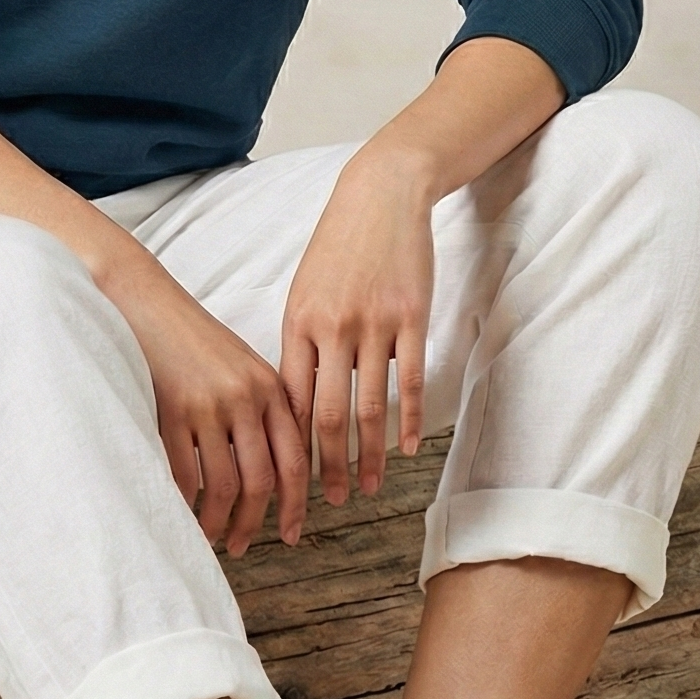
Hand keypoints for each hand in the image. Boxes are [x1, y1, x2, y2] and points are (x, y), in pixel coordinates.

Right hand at [104, 250, 311, 553]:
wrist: (145, 303)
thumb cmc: (191, 338)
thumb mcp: (240, 365)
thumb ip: (262, 409)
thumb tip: (273, 473)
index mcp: (271, 387)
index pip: (294, 459)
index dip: (296, 504)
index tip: (292, 533)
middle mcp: (247, 397)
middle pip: (263, 480)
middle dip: (257, 522)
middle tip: (246, 545)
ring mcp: (211, 405)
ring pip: (226, 484)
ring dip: (220, 520)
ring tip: (213, 536)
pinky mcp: (173, 410)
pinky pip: (186, 474)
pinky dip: (186, 502)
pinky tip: (183, 513)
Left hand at [280, 146, 437, 505]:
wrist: (380, 196)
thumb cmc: (339, 247)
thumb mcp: (305, 290)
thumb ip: (300, 343)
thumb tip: (291, 400)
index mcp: (297, 323)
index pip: (290, 400)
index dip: (289, 445)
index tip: (288, 479)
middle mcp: (331, 327)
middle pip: (326, 414)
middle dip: (324, 465)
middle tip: (326, 502)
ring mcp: (373, 323)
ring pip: (368, 406)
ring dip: (366, 455)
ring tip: (364, 487)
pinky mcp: (411, 317)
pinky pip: (409, 381)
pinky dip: (407, 421)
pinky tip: (404, 449)